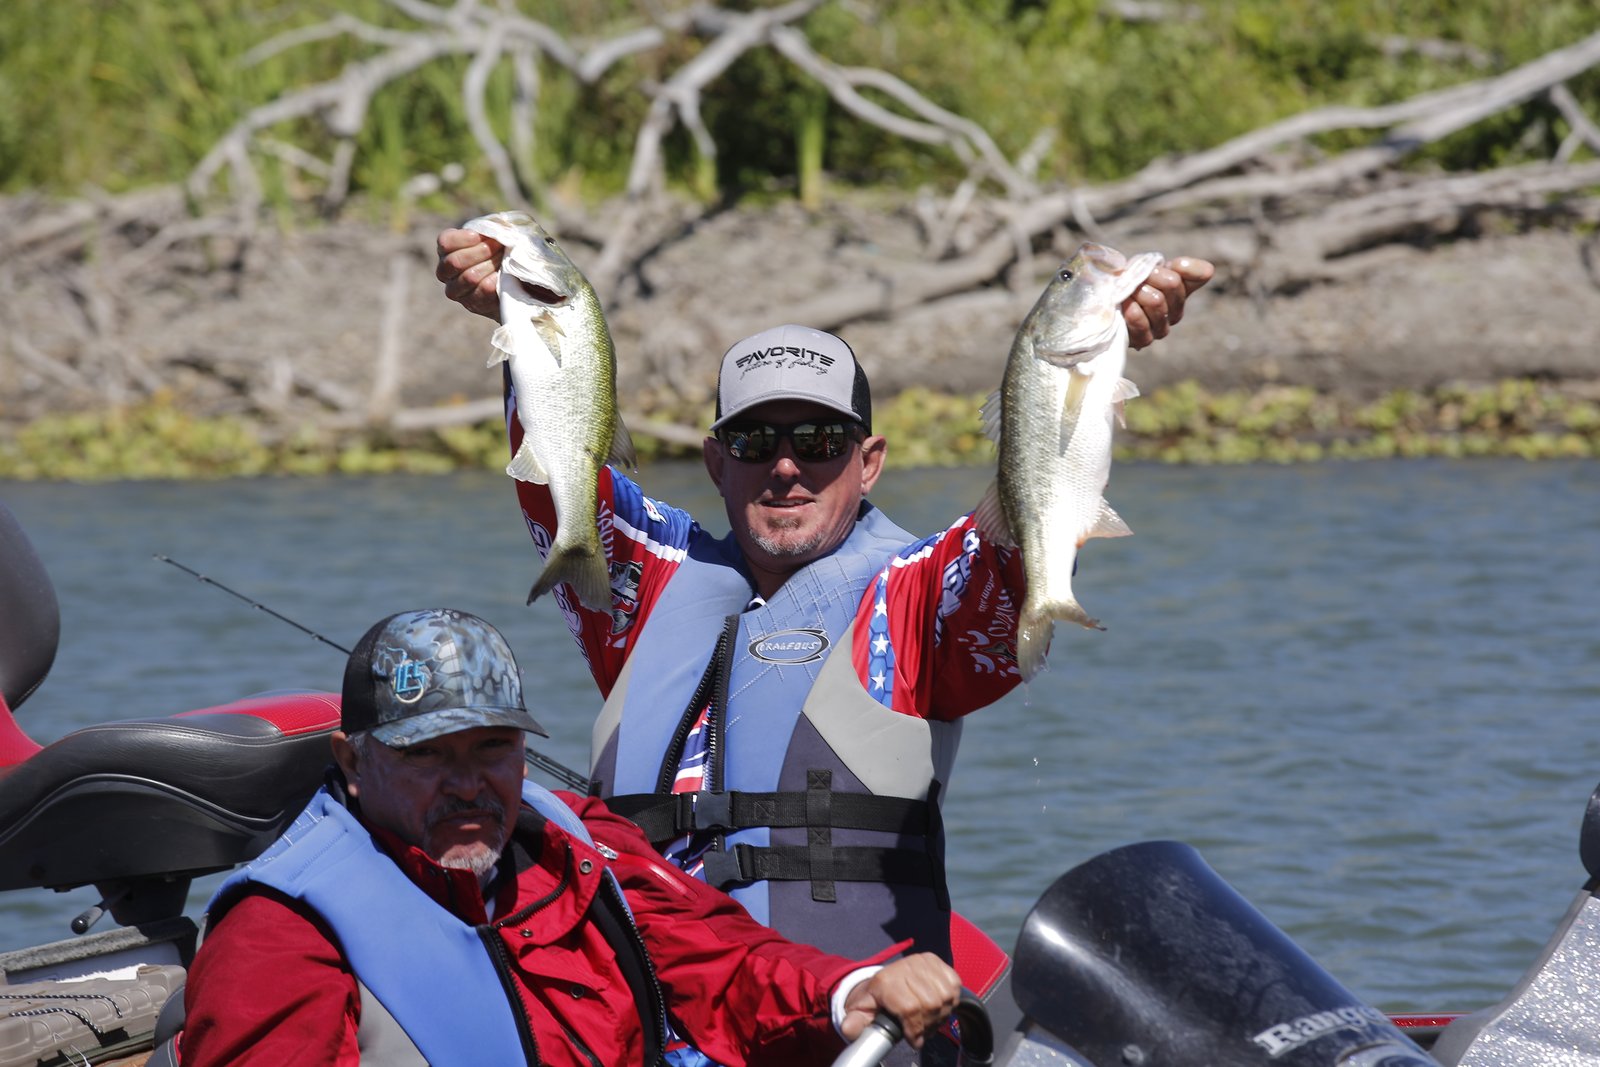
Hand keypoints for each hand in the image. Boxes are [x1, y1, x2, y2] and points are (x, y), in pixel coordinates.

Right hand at [436, 227, 504, 319]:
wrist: (509, 281)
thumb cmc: (498, 251)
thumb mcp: (494, 235)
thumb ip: (493, 227)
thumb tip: (502, 227)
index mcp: (446, 250)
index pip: (446, 242)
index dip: (464, 238)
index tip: (481, 235)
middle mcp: (445, 271)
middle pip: (455, 261)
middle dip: (482, 252)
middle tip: (500, 247)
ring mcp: (456, 290)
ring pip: (469, 277)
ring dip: (490, 266)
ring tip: (503, 260)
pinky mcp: (471, 304)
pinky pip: (481, 293)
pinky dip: (494, 282)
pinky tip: (502, 276)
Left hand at [840, 954, 961, 1049]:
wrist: (884, 979)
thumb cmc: (875, 1000)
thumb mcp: (861, 1011)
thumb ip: (855, 1022)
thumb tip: (849, 1030)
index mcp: (885, 980)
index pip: (910, 1008)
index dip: (915, 1028)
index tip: (913, 1040)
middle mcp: (906, 967)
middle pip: (931, 1004)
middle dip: (927, 1024)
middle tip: (921, 1032)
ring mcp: (923, 962)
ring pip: (945, 997)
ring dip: (940, 1015)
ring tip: (928, 1020)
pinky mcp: (937, 961)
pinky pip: (954, 985)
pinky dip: (950, 1000)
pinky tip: (938, 1006)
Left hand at [1124, 256, 1213, 349]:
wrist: (1101, 301)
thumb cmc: (1127, 283)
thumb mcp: (1149, 266)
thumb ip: (1178, 266)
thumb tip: (1202, 269)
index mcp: (1182, 291)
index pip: (1196, 275)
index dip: (1179, 267)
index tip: (1160, 266)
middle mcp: (1176, 312)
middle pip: (1172, 284)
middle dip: (1149, 275)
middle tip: (1134, 278)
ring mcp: (1160, 329)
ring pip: (1156, 300)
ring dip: (1136, 291)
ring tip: (1125, 292)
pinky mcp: (1144, 341)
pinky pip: (1142, 323)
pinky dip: (1131, 311)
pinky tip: (1125, 305)